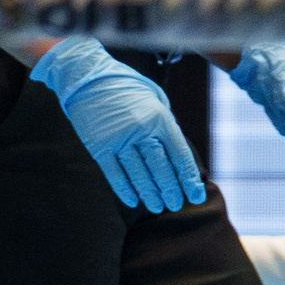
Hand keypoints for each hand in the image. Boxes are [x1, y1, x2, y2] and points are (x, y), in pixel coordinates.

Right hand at [30, 37, 206, 213]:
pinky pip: (114, 173)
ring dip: (150, 194)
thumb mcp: (154, 99)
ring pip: (139, 174)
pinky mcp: (98, 146)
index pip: (179, 154)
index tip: (196, 194)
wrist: (87, 77)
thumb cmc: (126, 89)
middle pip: (160, 168)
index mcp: (159, 117)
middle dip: (171, 190)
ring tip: (158, 207)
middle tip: (176, 205)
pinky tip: (133, 201)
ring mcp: (118, 139)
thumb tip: (177, 155)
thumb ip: (166, 125)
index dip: (189, 178)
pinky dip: (125, 189)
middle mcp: (141, 129)